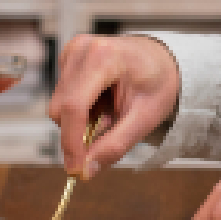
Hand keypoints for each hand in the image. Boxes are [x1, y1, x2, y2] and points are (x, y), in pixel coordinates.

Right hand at [48, 34, 180, 177]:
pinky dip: (80, 108)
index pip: (75, 105)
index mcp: (104, 56)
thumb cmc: (158, 82)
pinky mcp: (68, 57)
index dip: (71, 141)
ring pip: (59, 105)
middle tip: (109, 131)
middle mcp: (82, 49)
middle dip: (78, 132)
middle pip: (60, 108)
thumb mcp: (146, 117)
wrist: (161, 58)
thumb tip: (86, 170)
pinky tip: (102, 100)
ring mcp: (72, 50)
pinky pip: (62, 96)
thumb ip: (116, 144)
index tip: (76, 169)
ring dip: (81, 120)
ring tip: (110, 111)